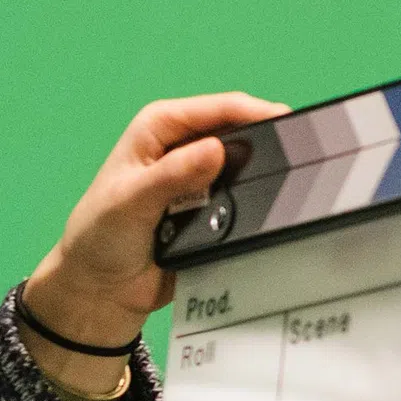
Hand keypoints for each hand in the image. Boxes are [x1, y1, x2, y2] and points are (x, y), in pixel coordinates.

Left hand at [22, 92, 290, 367]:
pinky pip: (247, 205)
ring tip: (294, 188)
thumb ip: (170, 177)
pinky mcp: (215, 211)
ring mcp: (203, 180)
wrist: (101, 291)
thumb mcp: (130, 202)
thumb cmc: (98, 238)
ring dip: (265, 180)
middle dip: (267, 147)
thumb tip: (215, 151)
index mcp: (161, 128)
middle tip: (301, 161)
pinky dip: (258, 209)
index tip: (290, 125)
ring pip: (249, 171)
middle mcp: (185, 147)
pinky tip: (274, 215)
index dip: (256, 112)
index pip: (219, 108)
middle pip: (242, 135)